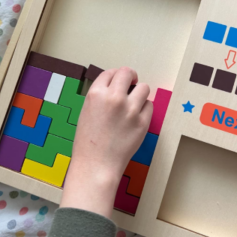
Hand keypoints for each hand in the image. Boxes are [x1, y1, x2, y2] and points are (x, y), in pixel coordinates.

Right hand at [60, 67, 152, 217]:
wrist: (96, 164)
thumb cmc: (88, 142)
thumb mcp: (86, 111)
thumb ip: (100, 97)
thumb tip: (116, 86)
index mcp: (95, 94)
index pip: (110, 72)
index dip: (115, 76)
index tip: (119, 82)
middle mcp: (113, 98)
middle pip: (127, 73)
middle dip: (130, 77)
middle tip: (131, 84)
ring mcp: (130, 110)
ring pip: (143, 88)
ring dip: (139, 93)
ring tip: (133, 104)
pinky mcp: (143, 122)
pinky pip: (149, 106)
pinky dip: (144, 109)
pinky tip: (135, 118)